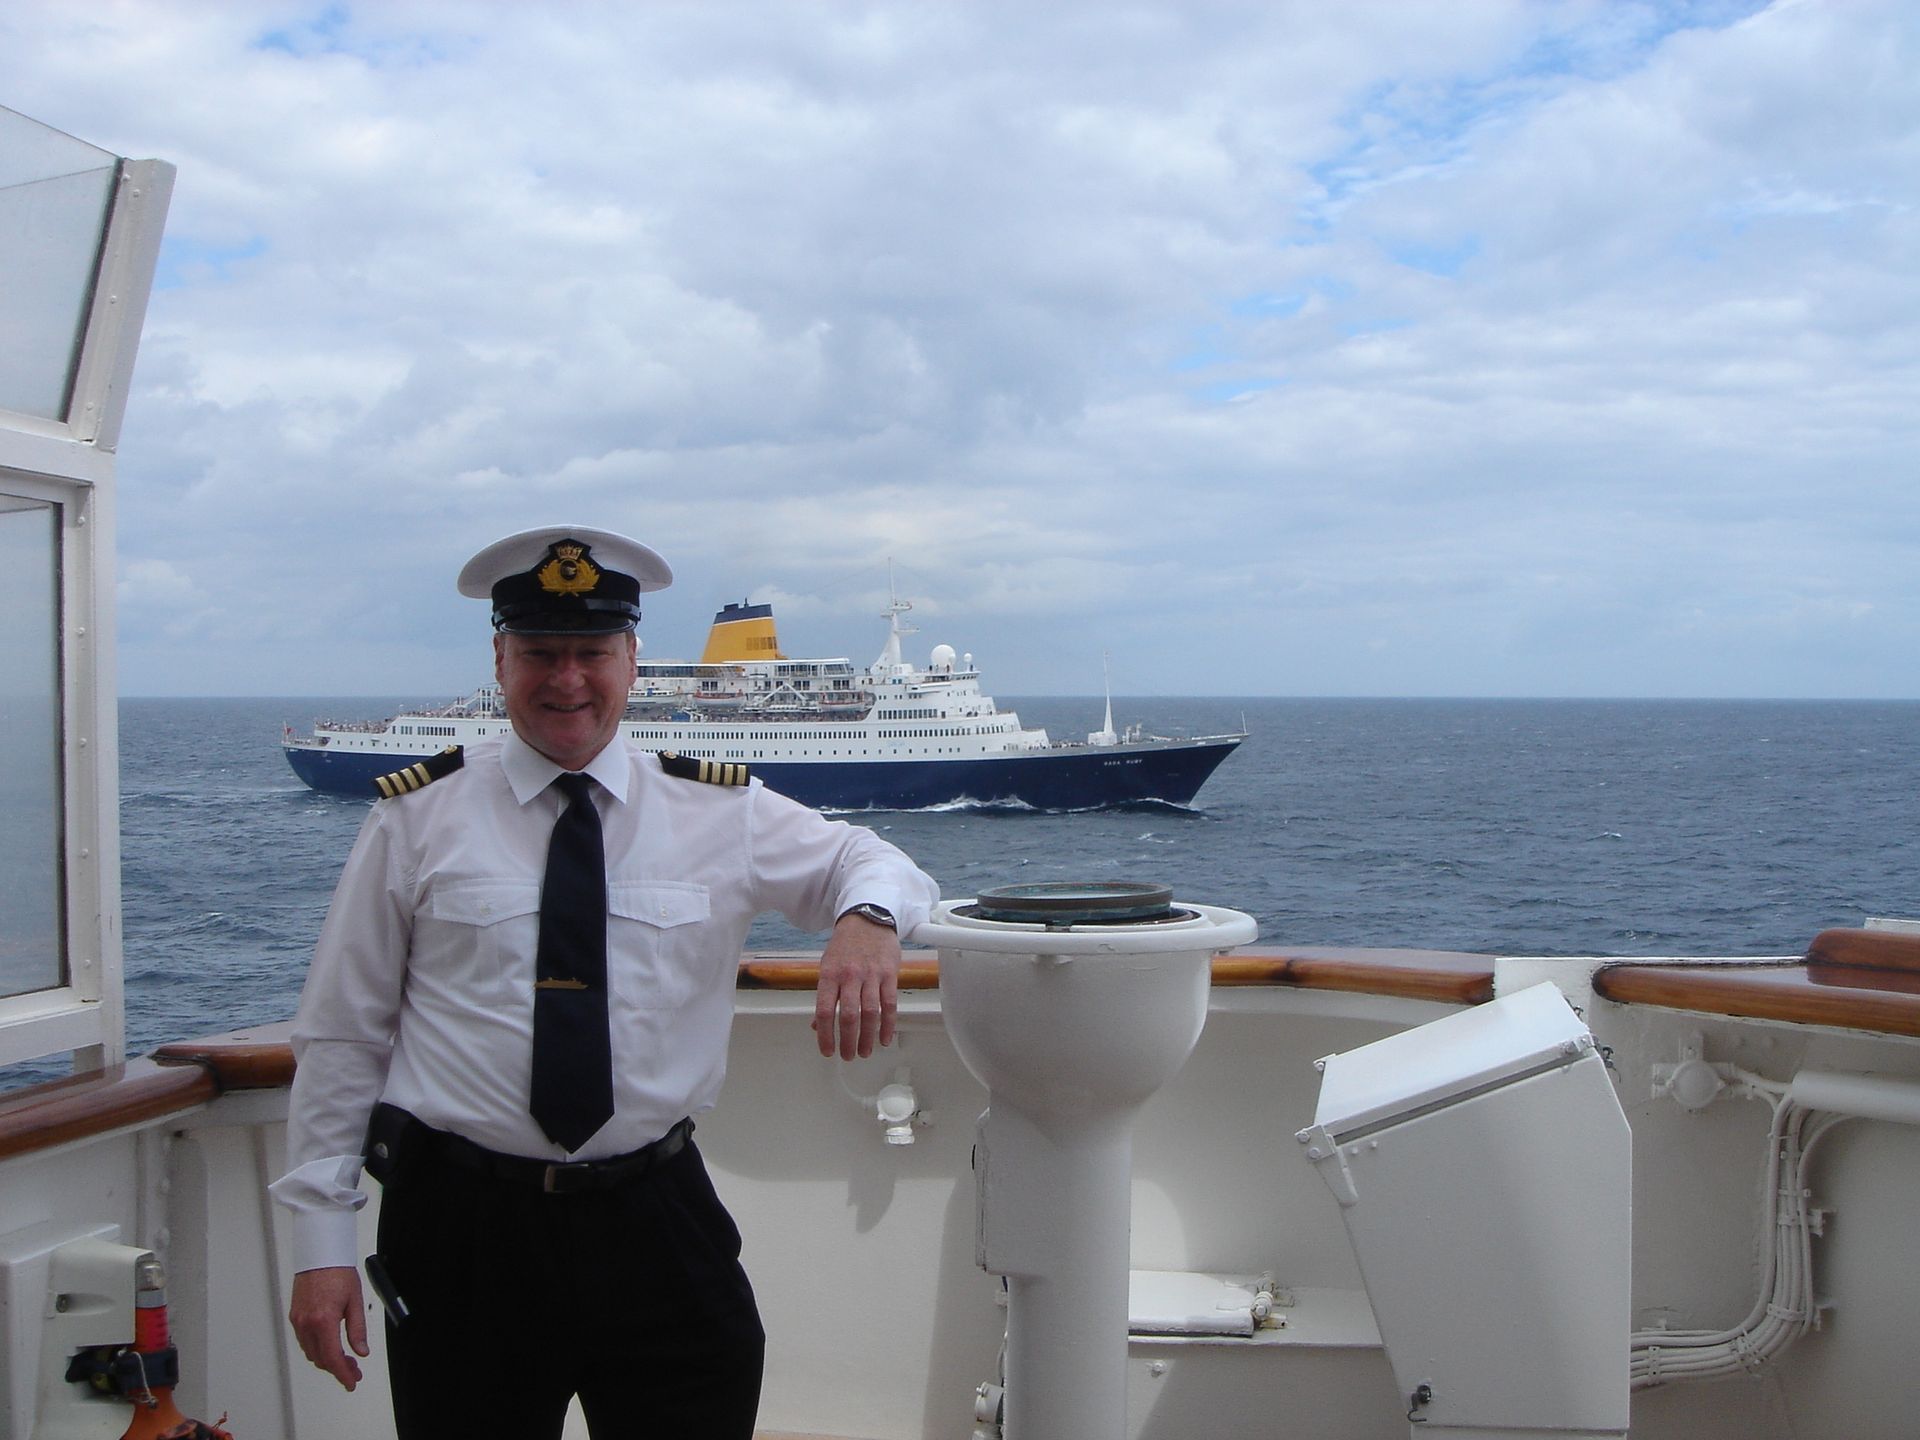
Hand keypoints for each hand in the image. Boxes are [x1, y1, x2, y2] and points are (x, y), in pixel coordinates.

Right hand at [289, 1265, 368, 1389]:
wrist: (320, 1255)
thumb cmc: (338, 1272)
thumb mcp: (355, 1301)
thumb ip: (358, 1330)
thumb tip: (361, 1351)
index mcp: (324, 1320)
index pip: (332, 1357)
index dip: (343, 1374)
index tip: (351, 1382)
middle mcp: (307, 1323)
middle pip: (321, 1359)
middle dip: (337, 1368)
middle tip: (353, 1370)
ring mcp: (298, 1320)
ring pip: (311, 1352)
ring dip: (327, 1359)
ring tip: (344, 1359)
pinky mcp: (295, 1316)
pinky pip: (304, 1341)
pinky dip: (317, 1348)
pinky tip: (329, 1346)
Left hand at [814, 911, 901, 1059]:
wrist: (868, 918)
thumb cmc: (846, 944)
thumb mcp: (827, 966)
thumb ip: (824, 996)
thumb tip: (817, 1025)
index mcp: (829, 975)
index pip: (824, 1011)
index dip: (825, 1035)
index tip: (827, 1051)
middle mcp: (849, 976)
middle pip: (848, 1015)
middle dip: (848, 1041)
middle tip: (848, 1056)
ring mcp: (871, 975)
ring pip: (870, 1013)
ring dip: (868, 1037)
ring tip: (865, 1052)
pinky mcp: (889, 974)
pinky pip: (890, 1004)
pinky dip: (888, 1024)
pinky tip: (885, 1038)